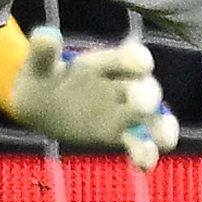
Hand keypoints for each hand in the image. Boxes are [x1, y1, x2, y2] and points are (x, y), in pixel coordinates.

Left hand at [7, 27, 176, 167]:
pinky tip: (144, 165)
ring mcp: (123, 112)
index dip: (136, 60)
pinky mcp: (119, 136)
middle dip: (147, 95)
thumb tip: (46, 37)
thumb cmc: (43, 77)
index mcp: (106, 63)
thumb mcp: (38, 64)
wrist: (39, 103)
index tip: (142, 64)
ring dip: (161, 128)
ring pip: (153, 118)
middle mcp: (122, 85)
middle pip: (146, 88)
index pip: (129, 57)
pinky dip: (146, 153)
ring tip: (162, 140)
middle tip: (142, 103)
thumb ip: (43, 52)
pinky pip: (140, 144)